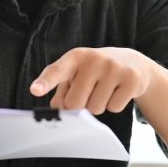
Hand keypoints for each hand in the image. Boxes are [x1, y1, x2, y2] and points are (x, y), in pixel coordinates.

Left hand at [29, 47, 153, 114]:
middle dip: (80, 105)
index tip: (35, 90)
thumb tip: (58, 109)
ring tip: (104, 89)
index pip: (56, 71)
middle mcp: (93, 59)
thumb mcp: (76, 75)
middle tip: (89, 92)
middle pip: (75, 103)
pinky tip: (117, 91)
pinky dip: (114, 105)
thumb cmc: (95, 71)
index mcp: (75, 57)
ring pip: (96, 108)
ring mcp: (114, 67)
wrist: (132, 62)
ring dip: (98, 106)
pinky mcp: (131, 78)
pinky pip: (114, 108)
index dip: (45, 82)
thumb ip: (61, 92)